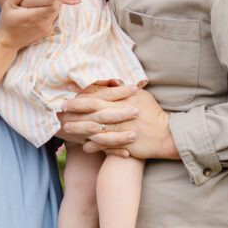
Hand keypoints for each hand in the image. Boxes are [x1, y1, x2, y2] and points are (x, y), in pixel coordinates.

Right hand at [0, 0, 58, 50]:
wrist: (8, 41)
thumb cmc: (7, 22)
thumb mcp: (8, 6)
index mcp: (34, 16)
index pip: (53, 5)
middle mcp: (42, 23)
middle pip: (56, 9)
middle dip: (55, 0)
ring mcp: (45, 29)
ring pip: (55, 14)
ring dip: (53, 7)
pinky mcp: (45, 33)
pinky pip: (52, 20)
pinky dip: (50, 14)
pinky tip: (43, 9)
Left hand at [60, 86, 179, 160]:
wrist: (166, 134)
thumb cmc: (154, 114)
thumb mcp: (141, 96)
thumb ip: (125, 90)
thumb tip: (113, 81)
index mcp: (121, 99)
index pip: (98, 93)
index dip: (82, 92)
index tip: (68, 91)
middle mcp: (117, 113)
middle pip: (92, 108)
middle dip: (75, 107)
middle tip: (61, 107)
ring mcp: (118, 128)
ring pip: (93, 127)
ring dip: (79, 127)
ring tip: (66, 128)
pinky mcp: (120, 143)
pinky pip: (102, 144)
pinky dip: (92, 145)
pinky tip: (83, 146)